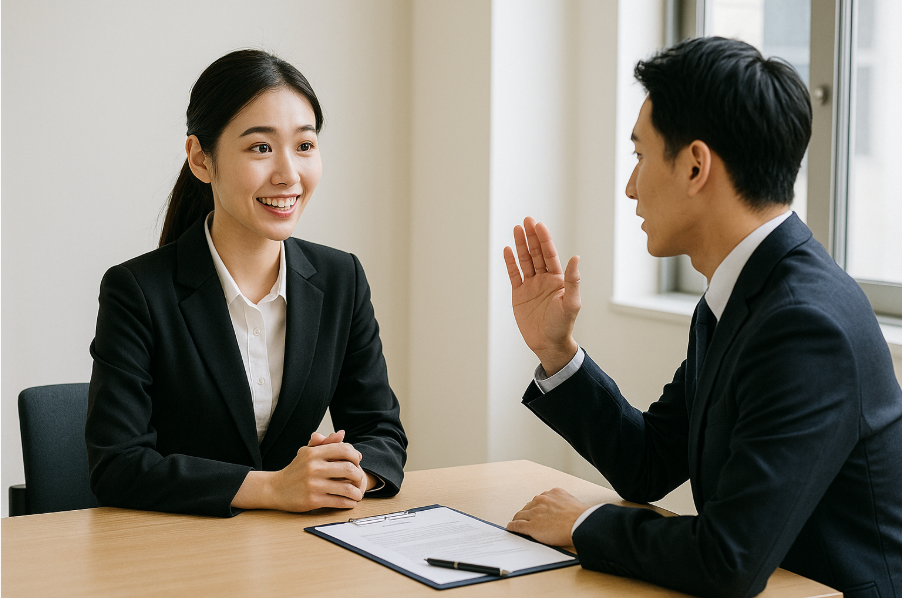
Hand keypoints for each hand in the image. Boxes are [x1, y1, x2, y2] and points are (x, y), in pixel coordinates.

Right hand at [232, 430, 366, 511]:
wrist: (275, 488)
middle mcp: (314, 467)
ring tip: (357, 494)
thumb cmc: (295, 470)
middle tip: (359, 479)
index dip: (355, 456)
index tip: (356, 462)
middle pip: (349, 469)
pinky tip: (350, 502)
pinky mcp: (312, 500)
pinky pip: (338, 501)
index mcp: (314, 453)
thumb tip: (342, 434)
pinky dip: (348, 503)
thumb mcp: (307, 452)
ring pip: (346, 488)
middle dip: (358, 475)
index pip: (344, 449)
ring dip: (356, 492)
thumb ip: (325, 443)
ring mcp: (313, 484)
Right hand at [503, 217, 580, 374]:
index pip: (549, 255)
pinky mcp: (519, 295)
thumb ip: (573, 280)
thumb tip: (575, 257)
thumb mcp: (571, 303)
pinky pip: (514, 275)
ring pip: (525, 261)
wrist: (548, 344)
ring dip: (521, 245)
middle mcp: (544, 279)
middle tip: (526, 220)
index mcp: (557, 279)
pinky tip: (507, 250)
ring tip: (516, 229)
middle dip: (531, 237)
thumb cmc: (563, 325)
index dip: (544, 239)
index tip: (538, 225)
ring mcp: (531, 286)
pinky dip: (510, 263)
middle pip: (536, 254)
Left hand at [506, 488, 592, 545]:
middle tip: (526, 518)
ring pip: (520, 515)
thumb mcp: (572, 502)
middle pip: (528, 506)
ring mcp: (535, 513)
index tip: (534, 511)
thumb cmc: (581, 517)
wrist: (581, 525)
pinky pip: (517, 525)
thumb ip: (563, 502)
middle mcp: (541, 501)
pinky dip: (512, 526)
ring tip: (515, 522)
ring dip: (518, 519)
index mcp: (552, 493)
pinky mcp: (531, 526)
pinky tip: (511, 527)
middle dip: (527, 512)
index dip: (536, 507)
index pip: (539, 499)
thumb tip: (563, 508)